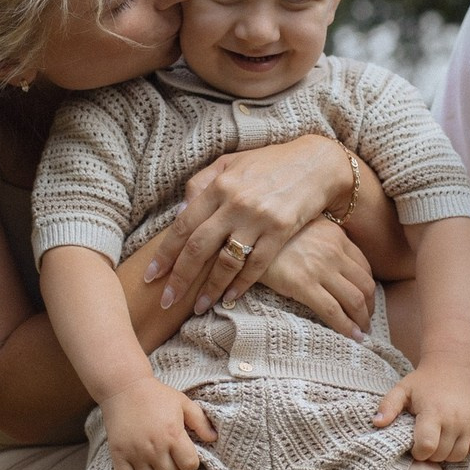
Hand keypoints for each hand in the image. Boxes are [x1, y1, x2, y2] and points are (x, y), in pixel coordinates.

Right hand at [99, 376, 216, 469]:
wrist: (124, 387)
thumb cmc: (156, 395)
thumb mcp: (183, 403)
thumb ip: (200, 421)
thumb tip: (213, 438)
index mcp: (173, 434)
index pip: (190, 466)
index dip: (189, 463)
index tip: (183, 455)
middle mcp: (155, 446)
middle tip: (168, 459)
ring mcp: (135, 452)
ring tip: (153, 463)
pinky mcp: (117, 454)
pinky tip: (137, 466)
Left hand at [142, 137, 349, 312]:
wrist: (317, 164)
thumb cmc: (271, 163)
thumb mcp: (232, 162)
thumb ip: (203, 183)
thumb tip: (180, 212)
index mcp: (219, 185)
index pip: (183, 225)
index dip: (164, 254)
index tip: (152, 276)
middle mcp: (235, 202)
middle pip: (198, 247)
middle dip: (179, 278)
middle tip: (166, 301)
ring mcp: (259, 218)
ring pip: (226, 261)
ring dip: (210, 288)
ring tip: (198, 307)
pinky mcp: (281, 231)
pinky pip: (257, 265)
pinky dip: (241, 284)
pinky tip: (230, 298)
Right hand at [261, 218, 375, 339]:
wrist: (245, 238)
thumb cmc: (271, 236)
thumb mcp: (303, 227)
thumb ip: (322, 240)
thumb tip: (331, 262)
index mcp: (335, 235)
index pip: (364, 266)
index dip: (369, 288)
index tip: (367, 301)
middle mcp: (333, 251)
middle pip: (366, 284)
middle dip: (370, 306)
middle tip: (366, 320)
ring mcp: (320, 268)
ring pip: (355, 299)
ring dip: (362, 319)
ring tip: (361, 331)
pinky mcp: (303, 284)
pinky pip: (333, 311)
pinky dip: (347, 327)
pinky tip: (353, 337)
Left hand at [372, 360, 469, 461]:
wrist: (454, 365)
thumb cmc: (424, 381)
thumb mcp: (403, 389)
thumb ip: (388, 406)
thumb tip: (376, 423)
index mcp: (433, 412)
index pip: (427, 447)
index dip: (418, 452)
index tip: (415, 445)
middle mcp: (455, 419)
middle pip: (442, 454)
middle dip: (431, 454)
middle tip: (426, 441)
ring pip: (460, 455)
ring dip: (448, 453)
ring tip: (440, 439)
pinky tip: (458, 438)